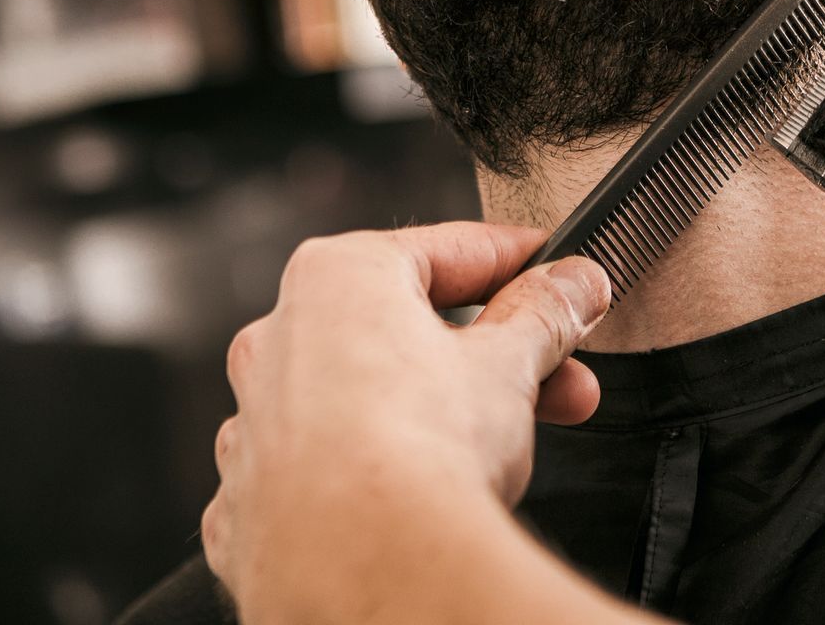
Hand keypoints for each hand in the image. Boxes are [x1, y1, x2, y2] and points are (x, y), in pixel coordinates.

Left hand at [204, 222, 609, 621]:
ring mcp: (257, 423)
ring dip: (438, 408)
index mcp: (336, 279)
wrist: (368, 573)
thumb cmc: (419, 452)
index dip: (518, 263)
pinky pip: (326, 465)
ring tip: (511, 440)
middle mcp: (280, 340)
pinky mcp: (253, 500)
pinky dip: (376, 467)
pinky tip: (428, 488)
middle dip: (498, 354)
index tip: (557, 275)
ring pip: (365, 394)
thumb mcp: (511, 362)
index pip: (449, 251)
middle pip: (410, 328)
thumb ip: (545, 312)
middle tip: (560, 372)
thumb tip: (570, 286)